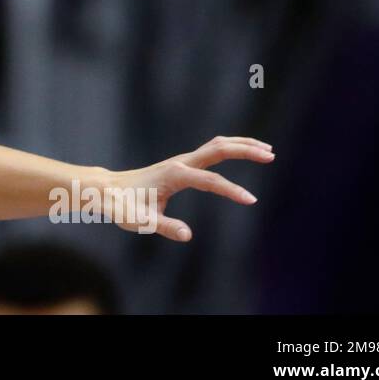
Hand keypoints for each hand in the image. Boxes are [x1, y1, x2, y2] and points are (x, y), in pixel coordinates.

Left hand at [103, 136, 274, 241]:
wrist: (107, 190)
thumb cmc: (122, 206)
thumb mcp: (141, 221)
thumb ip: (165, 227)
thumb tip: (188, 235)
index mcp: (174, 175)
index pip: (210, 181)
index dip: (231, 190)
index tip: (252, 200)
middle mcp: (180, 163)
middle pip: (218, 148)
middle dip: (245, 150)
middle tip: (271, 155)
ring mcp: (182, 161)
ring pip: (217, 145)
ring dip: (242, 144)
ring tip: (268, 150)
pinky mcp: (183, 164)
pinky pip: (212, 150)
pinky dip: (231, 148)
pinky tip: (244, 151)